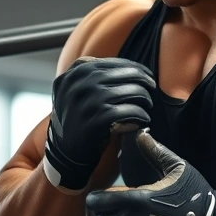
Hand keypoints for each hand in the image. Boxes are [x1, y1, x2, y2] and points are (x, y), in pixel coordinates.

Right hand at [43, 56, 155, 192]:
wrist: (65, 152)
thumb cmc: (80, 118)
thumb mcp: (78, 89)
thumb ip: (98, 75)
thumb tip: (137, 69)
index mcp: (76, 71)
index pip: (118, 63)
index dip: (138, 70)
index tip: (148, 79)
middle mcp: (79, 83)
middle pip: (128, 75)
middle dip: (145, 84)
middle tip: (150, 95)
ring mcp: (86, 101)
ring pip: (132, 91)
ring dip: (145, 100)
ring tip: (146, 108)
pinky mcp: (95, 121)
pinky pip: (130, 112)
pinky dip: (141, 116)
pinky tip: (143, 121)